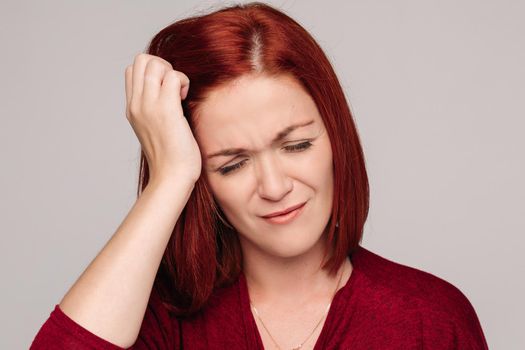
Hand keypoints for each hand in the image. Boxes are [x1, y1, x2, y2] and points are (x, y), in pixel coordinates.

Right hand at [125, 53, 201, 184]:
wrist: (171, 177)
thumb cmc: (171, 157)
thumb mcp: (155, 129)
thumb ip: (155, 109)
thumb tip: (171, 93)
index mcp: (132, 108)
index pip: (133, 70)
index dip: (153, 72)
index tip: (166, 90)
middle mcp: (136, 104)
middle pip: (141, 60)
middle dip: (162, 65)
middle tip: (174, 87)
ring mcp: (148, 106)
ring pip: (154, 63)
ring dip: (172, 72)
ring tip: (180, 93)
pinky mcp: (166, 110)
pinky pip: (173, 76)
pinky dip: (183, 81)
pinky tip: (185, 100)